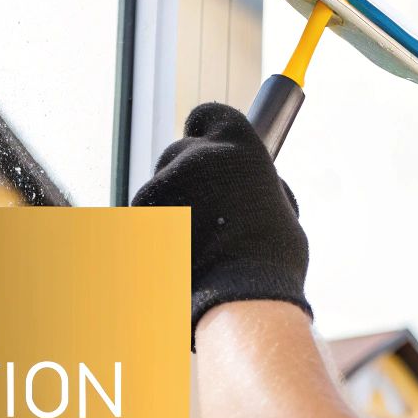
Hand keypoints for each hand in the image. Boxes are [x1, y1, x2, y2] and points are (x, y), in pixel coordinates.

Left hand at [132, 102, 310, 346]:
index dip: (204, 131)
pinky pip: (142, 222)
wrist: (239, 301)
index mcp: (237, 145)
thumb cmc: (271, 263)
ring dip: (169, 214)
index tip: (202, 143)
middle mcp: (196, 155)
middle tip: (202, 213)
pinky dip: (152, 239)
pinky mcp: (137, 215)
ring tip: (197, 252)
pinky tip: (177, 260)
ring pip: (158, 193)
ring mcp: (162, 184)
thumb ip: (257, 189)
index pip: (209, 116)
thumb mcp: (280, 211)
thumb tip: (251, 188)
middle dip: (184, 179)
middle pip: (177, 155)